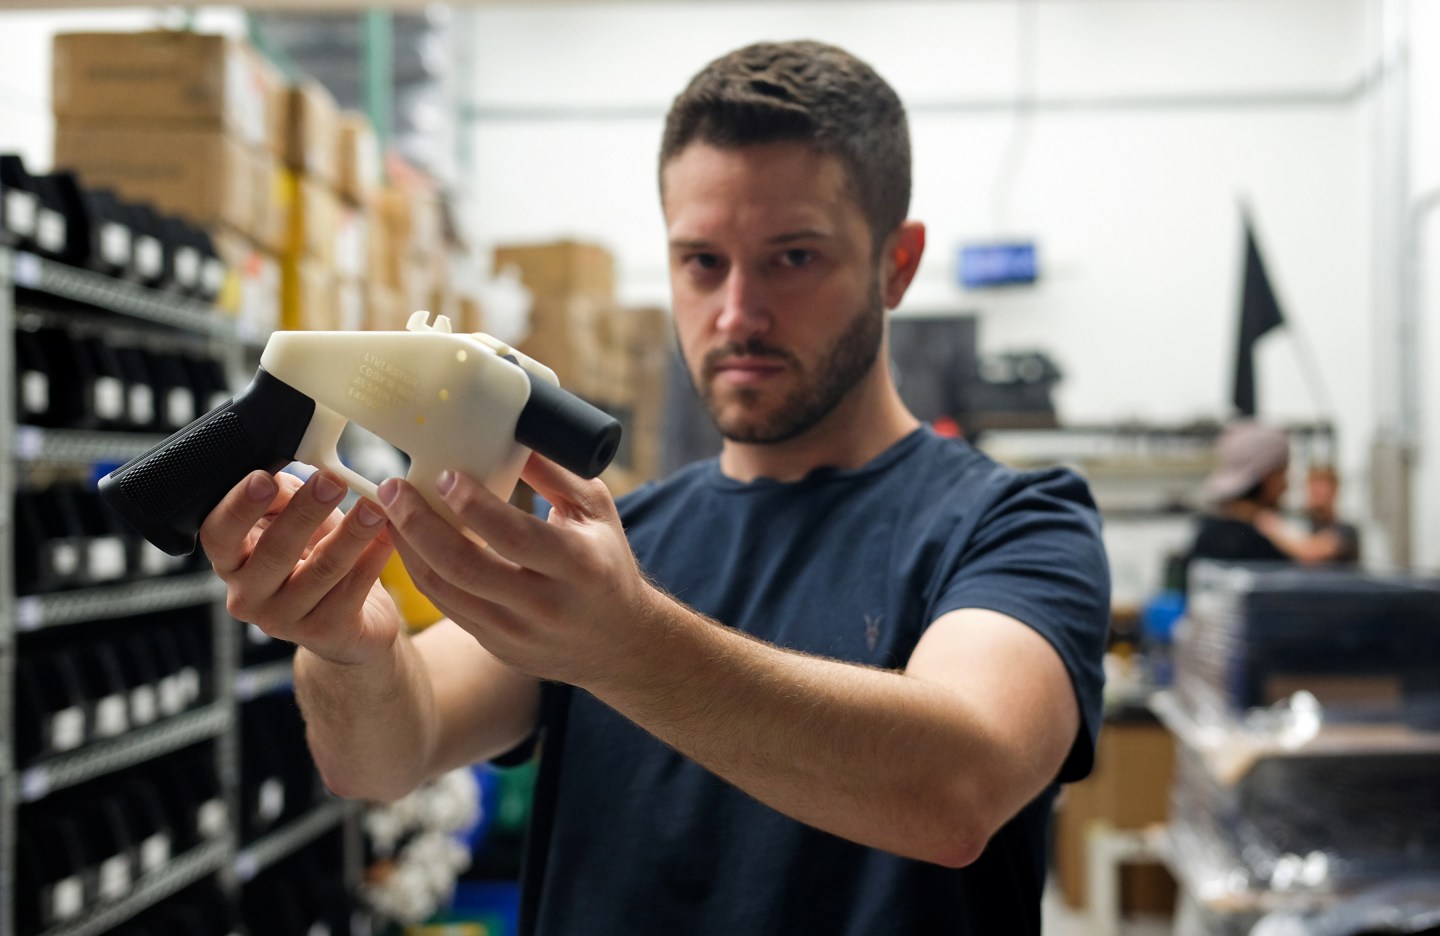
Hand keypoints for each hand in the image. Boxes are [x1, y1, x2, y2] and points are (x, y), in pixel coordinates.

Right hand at [200, 469, 399, 665]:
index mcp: (231, 562)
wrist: (347, 623)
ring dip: (351, 533)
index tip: (265, 478)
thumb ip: (283, 496)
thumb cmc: (313, 559)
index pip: (218, 534)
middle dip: (305, 512)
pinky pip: (353, 589)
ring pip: (321, 571)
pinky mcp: (325, 633)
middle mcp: (248, 596)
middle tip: (332, 482)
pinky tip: (390, 535)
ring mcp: (285, 620)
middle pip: (274, 551)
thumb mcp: (293, 521)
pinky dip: (374, 557)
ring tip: (374, 507)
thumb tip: (281, 475)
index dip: (238, 506)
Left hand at [376, 453, 661, 687]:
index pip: (514, 535)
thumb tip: (512, 431)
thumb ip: (556, 473)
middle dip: (419, 524)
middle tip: (392, 488)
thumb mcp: (597, 512)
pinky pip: (446, 607)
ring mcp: (516, 631)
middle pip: (465, 566)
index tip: (444, 474)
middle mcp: (546, 604)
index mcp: (579, 564)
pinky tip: (407, 541)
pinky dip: (420, 571)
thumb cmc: (606, 562)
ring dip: (408, 547)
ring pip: (444, 590)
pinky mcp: (495, 645)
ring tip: (388, 509)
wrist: (618, 643)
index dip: (473, 505)